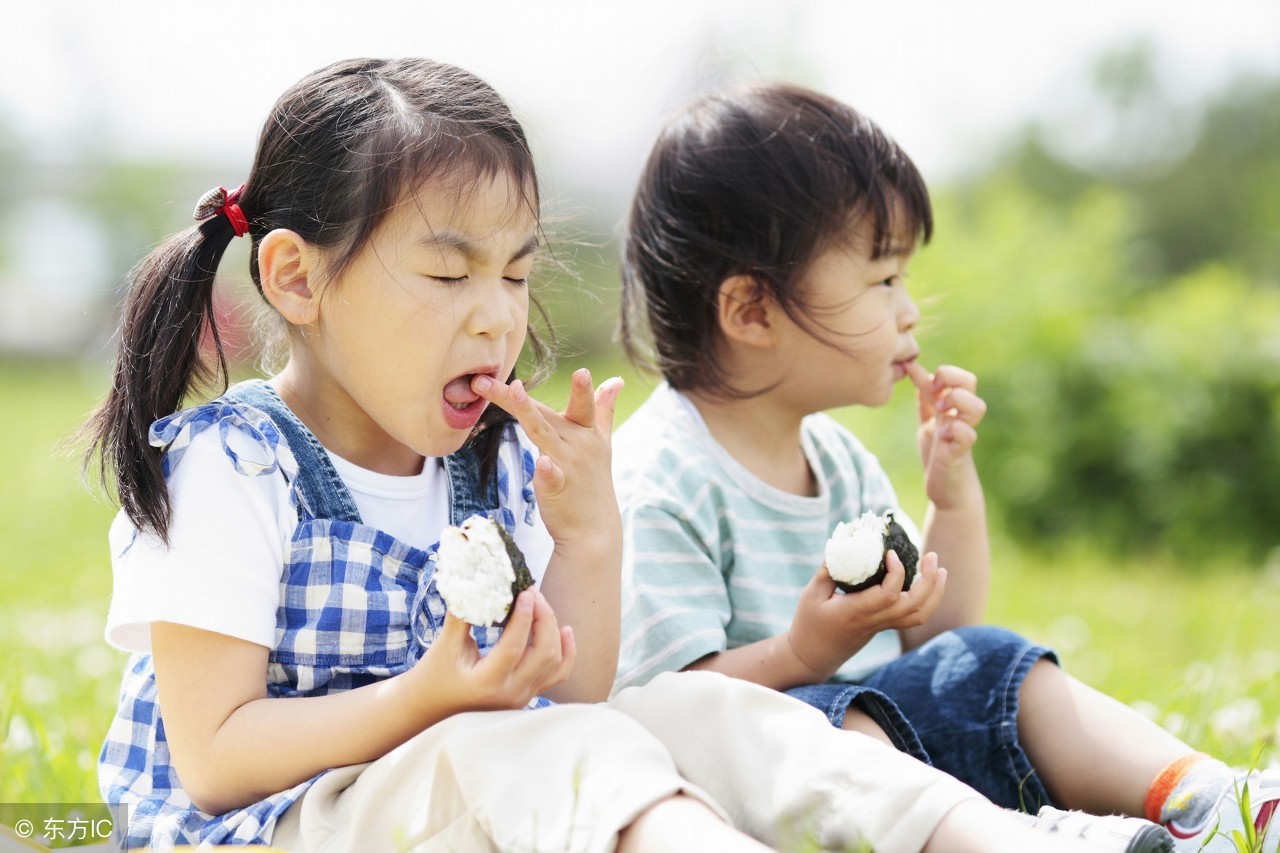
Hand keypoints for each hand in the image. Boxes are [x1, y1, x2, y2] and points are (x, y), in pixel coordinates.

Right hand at [415, 587, 575, 712]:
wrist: (431, 708)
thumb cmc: (434, 676)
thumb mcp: (443, 645)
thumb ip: (463, 615)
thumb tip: (478, 581)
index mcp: (487, 682)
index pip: (514, 647)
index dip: (524, 617)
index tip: (526, 592)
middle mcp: (510, 693)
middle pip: (543, 654)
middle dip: (544, 618)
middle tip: (532, 593)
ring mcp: (522, 696)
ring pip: (555, 663)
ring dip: (553, 631)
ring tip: (541, 605)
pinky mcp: (527, 694)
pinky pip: (557, 675)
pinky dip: (566, 652)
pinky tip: (566, 630)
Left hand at [473, 368, 623, 542]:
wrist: (594, 530)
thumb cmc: (592, 483)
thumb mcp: (602, 444)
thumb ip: (605, 410)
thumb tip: (616, 380)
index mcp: (587, 433)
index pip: (581, 404)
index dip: (583, 389)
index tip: (581, 371)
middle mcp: (579, 445)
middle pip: (546, 414)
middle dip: (520, 397)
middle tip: (493, 380)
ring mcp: (569, 466)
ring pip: (543, 433)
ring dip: (528, 412)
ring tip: (514, 391)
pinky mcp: (557, 489)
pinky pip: (551, 477)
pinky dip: (547, 470)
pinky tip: (542, 464)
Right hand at [787, 552, 946, 679]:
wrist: (813, 657)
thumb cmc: (809, 624)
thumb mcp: (811, 594)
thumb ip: (828, 571)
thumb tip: (842, 546)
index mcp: (856, 612)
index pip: (889, 595)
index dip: (897, 572)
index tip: (890, 552)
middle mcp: (874, 621)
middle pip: (914, 606)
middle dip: (928, 580)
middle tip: (931, 555)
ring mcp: (881, 626)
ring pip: (919, 615)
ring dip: (934, 593)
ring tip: (940, 570)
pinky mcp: (883, 627)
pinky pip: (913, 617)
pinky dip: (927, 601)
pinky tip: (927, 583)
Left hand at [903, 361, 985, 508]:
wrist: (945, 489)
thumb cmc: (938, 454)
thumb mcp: (928, 421)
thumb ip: (925, 399)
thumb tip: (914, 369)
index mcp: (953, 407)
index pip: (960, 376)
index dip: (943, 372)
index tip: (919, 377)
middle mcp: (961, 417)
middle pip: (970, 382)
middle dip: (951, 379)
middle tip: (934, 394)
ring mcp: (963, 434)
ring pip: (977, 406)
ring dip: (956, 402)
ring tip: (939, 412)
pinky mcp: (960, 453)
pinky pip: (967, 435)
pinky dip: (954, 430)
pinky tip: (941, 435)